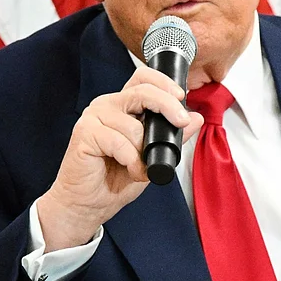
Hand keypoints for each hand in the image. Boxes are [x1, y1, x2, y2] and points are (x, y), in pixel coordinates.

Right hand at [36, 67, 204, 251]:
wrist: (89, 203)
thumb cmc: (115, 178)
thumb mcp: (153, 156)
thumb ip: (172, 136)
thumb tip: (196, 118)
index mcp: (123, 106)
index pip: (143, 78)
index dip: (163, 82)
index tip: (181, 97)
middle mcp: (107, 106)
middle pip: (142, 91)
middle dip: (167, 106)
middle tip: (180, 123)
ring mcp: (93, 117)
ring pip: (134, 126)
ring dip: (144, 153)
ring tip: (140, 169)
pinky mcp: (84, 133)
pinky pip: (119, 142)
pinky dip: (131, 160)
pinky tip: (130, 170)